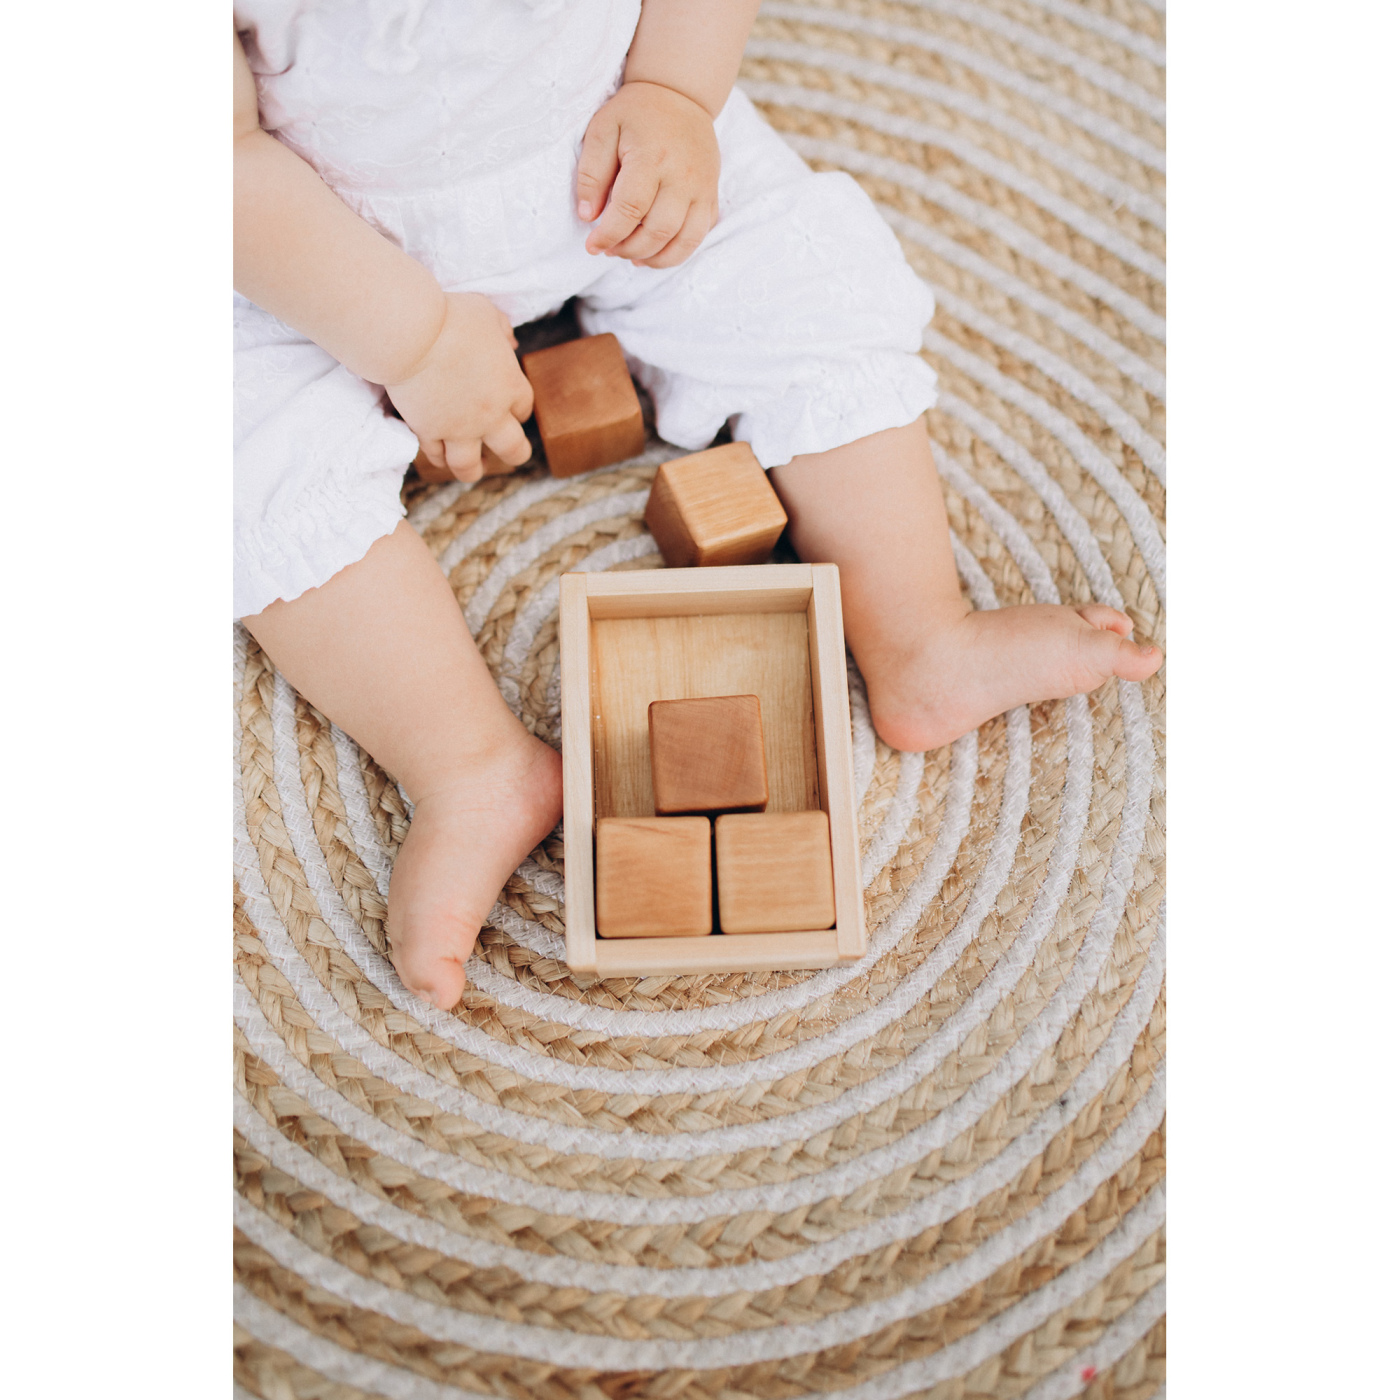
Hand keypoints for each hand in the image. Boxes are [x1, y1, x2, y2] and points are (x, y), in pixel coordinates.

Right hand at [384, 293, 532, 482]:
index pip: (524, 409)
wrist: (412, 335)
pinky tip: (437, 453)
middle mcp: (490, 414)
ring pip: (470, 467)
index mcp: (509, 386)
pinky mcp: (428, 431)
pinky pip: (436, 455)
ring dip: (472, 470)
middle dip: (513, 454)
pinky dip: (438, 457)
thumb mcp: (486, 312)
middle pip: (513, 450)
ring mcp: (459, 428)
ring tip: (471, 470)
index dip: (518, 410)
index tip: (509, 408)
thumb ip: (501, 328)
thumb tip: (510, 340)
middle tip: (507, 454)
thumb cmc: (451, 317)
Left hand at [577, 81, 719, 268]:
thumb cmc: (636, 113)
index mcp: (652, 157)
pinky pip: (698, 237)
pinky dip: (676, 253)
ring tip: (631, 255)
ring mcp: (702, 189)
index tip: (592, 246)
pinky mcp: (711, 196)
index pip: (630, 209)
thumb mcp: (603, 129)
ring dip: (653, 258)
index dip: (609, 235)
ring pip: (682, 241)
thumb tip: (587, 215)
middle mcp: (682, 177)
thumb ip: (591, 172)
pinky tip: (654, 252)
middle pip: (657, 231)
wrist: (681, 95)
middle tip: (609, 248)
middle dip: (628, 248)